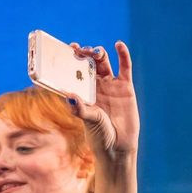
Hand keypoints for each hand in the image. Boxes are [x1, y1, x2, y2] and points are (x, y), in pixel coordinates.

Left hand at [67, 42, 138, 163]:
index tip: (66, 50)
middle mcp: (95, 87)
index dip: (70, 61)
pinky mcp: (125, 87)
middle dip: (83, 55)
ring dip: (98, 53)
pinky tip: (119, 44)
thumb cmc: (100, 136)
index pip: (74, 73)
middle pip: (88, 64)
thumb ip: (80, 109)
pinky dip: (123, 55)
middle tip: (78, 50)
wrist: (119, 147)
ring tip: (95, 52)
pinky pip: (125, 67)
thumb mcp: (89, 121)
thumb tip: (70, 96)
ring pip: (103, 63)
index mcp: (82, 93)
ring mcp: (110, 86)